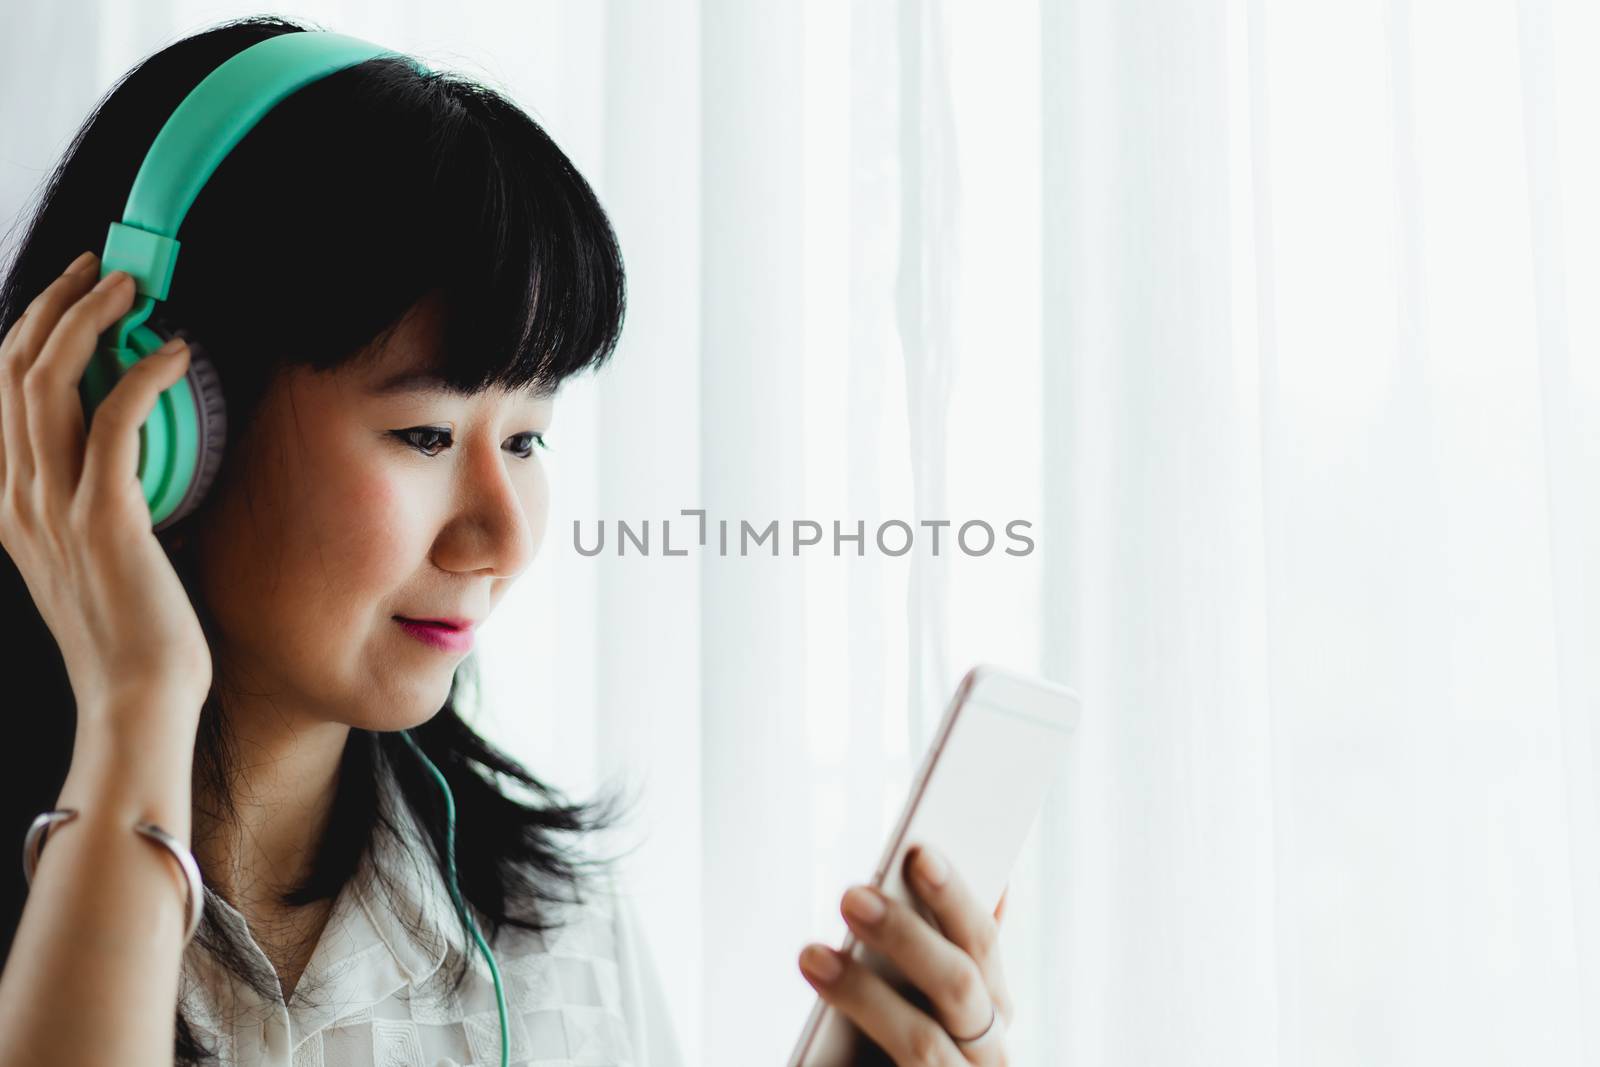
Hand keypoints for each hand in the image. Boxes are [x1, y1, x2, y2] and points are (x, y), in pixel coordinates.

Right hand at [0, 251, 212, 718]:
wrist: (135, 701)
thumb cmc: (134, 635)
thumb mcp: (95, 558)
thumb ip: (97, 502)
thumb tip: (136, 458)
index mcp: (11, 504)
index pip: (1, 393)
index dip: (33, 330)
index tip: (77, 295)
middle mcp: (18, 497)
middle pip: (14, 369)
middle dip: (57, 304)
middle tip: (106, 271)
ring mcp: (55, 507)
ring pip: (50, 381)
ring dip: (91, 319)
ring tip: (133, 288)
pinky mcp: (106, 519)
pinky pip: (117, 421)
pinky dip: (143, 374)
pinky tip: (175, 352)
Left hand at [799, 844, 1013, 1064]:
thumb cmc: (900, 1051)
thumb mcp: (919, 1000)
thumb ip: (937, 948)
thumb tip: (976, 880)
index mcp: (991, 1011)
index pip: (982, 942)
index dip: (954, 896)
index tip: (918, 850)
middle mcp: (988, 1054)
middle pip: (961, 984)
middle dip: (906, 934)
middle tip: (850, 895)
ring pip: (923, 1041)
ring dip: (865, 994)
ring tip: (811, 956)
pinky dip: (855, 1047)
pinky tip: (812, 1045)